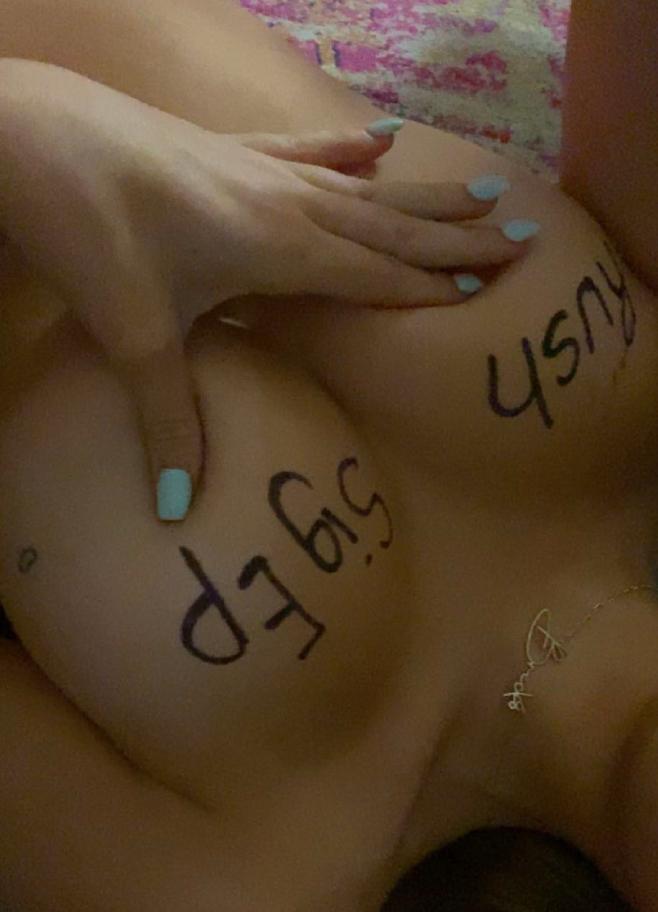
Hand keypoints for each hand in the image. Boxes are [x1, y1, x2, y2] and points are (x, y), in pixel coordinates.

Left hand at [0, 58, 530, 520]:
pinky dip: (345, 148)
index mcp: (278, 247)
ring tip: (477, 190)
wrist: (28, 136)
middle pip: (387, 226)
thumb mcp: (133, 333)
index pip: (375, 273)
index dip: (430, 287)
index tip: (488, 293)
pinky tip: (377, 137)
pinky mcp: (225, 149)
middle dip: (452, 237)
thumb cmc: (88, 230)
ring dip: (419, 194)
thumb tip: (180, 509)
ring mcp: (257, 169)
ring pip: (360, 185)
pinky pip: (306, 151)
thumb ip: (168, 420)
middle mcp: (284, 203)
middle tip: (517, 236)